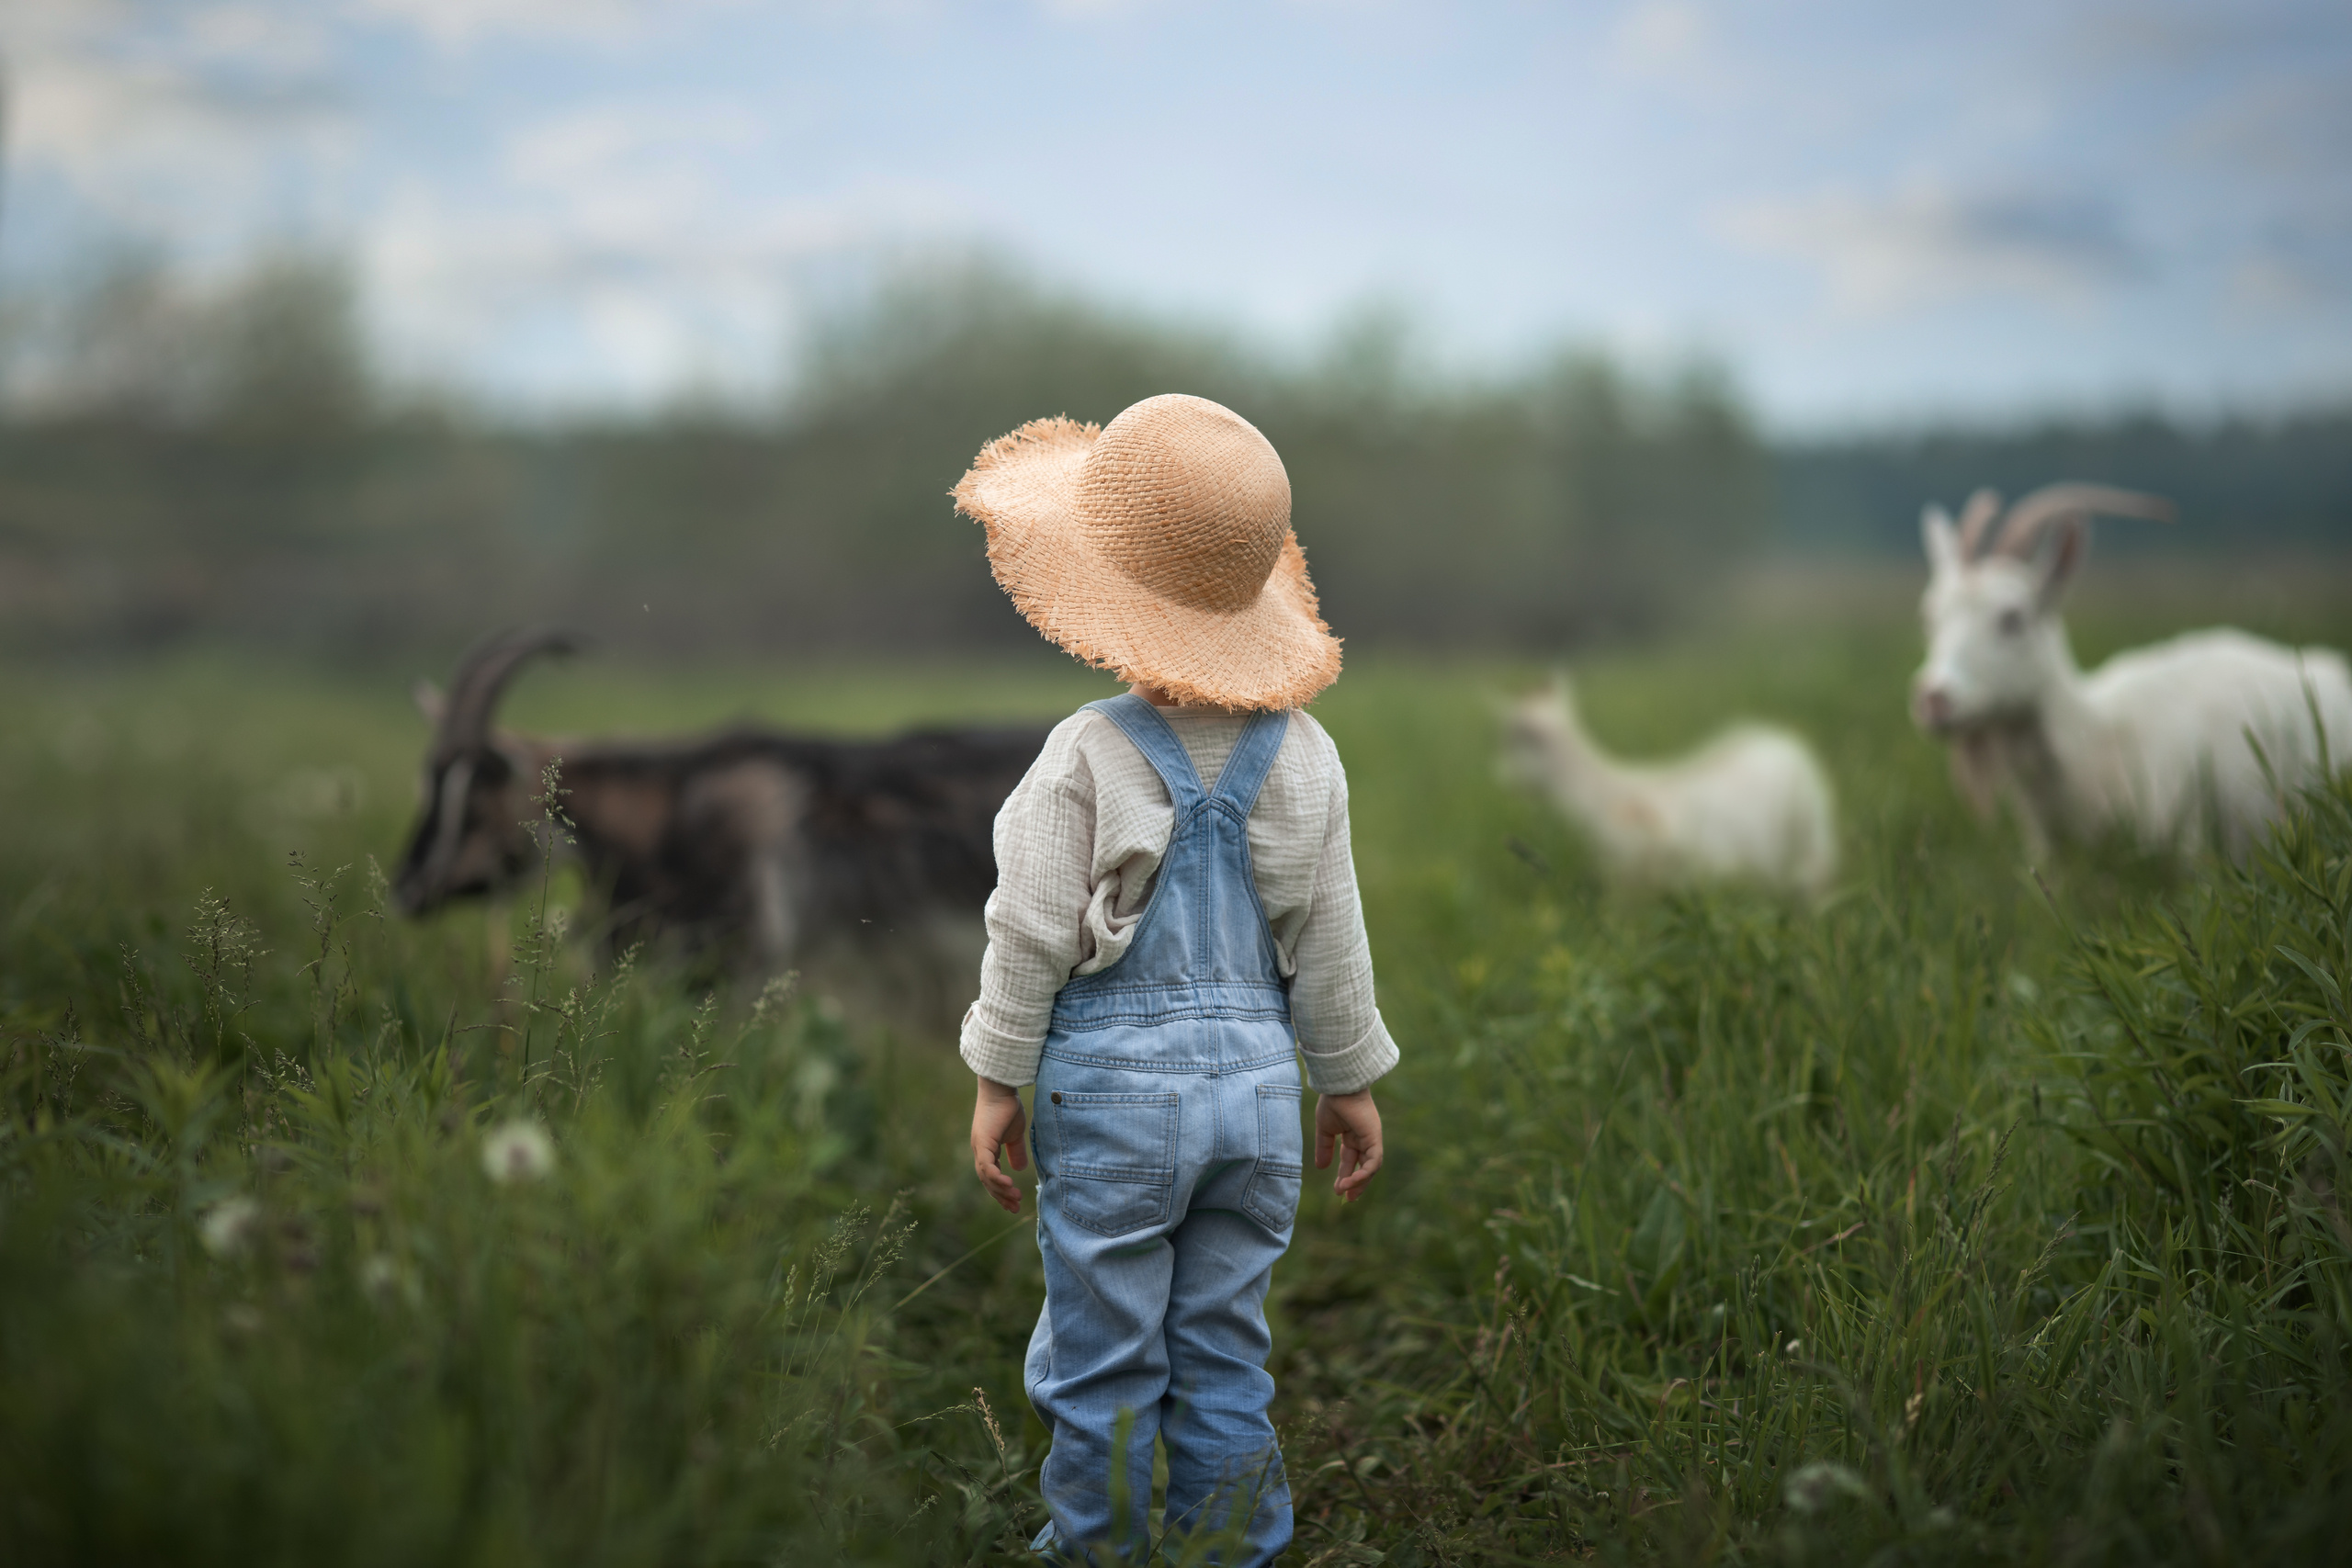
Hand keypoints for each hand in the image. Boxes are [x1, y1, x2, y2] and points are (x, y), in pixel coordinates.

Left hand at [971, 1077, 1028, 1213]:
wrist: (1001, 1089)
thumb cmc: (1008, 1107)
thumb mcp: (1015, 1134)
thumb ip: (1016, 1151)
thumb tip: (1019, 1169)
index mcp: (986, 1150)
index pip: (990, 1177)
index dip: (1000, 1191)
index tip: (1012, 1203)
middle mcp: (979, 1151)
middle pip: (987, 1181)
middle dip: (1001, 1196)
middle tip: (1014, 1208)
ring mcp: (979, 1148)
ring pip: (986, 1177)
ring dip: (1001, 1190)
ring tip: (1015, 1198)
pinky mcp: (982, 1143)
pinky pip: (987, 1166)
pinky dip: (996, 1178)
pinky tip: (1008, 1184)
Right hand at [1314, 1090, 1383, 1202]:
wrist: (1338, 1087)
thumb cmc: (1332, 1102)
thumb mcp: (1325, 1130)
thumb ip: (1324, 1148)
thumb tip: (1321, 1167)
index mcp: (1353, 1136)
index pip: (1351, 1161)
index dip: (1346, 1176)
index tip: (1338, 1190)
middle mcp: (1364, 1139)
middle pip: (1364, 1167)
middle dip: (1356, 1184)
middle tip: (1346, 1198)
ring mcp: (1371, 1139)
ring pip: (1370, 1168)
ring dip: (1359, 1182)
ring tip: (1344, 1192)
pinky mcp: (1374, 1139)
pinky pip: (1373, 1162)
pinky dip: (1364, 1174)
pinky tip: (1350, 1181)